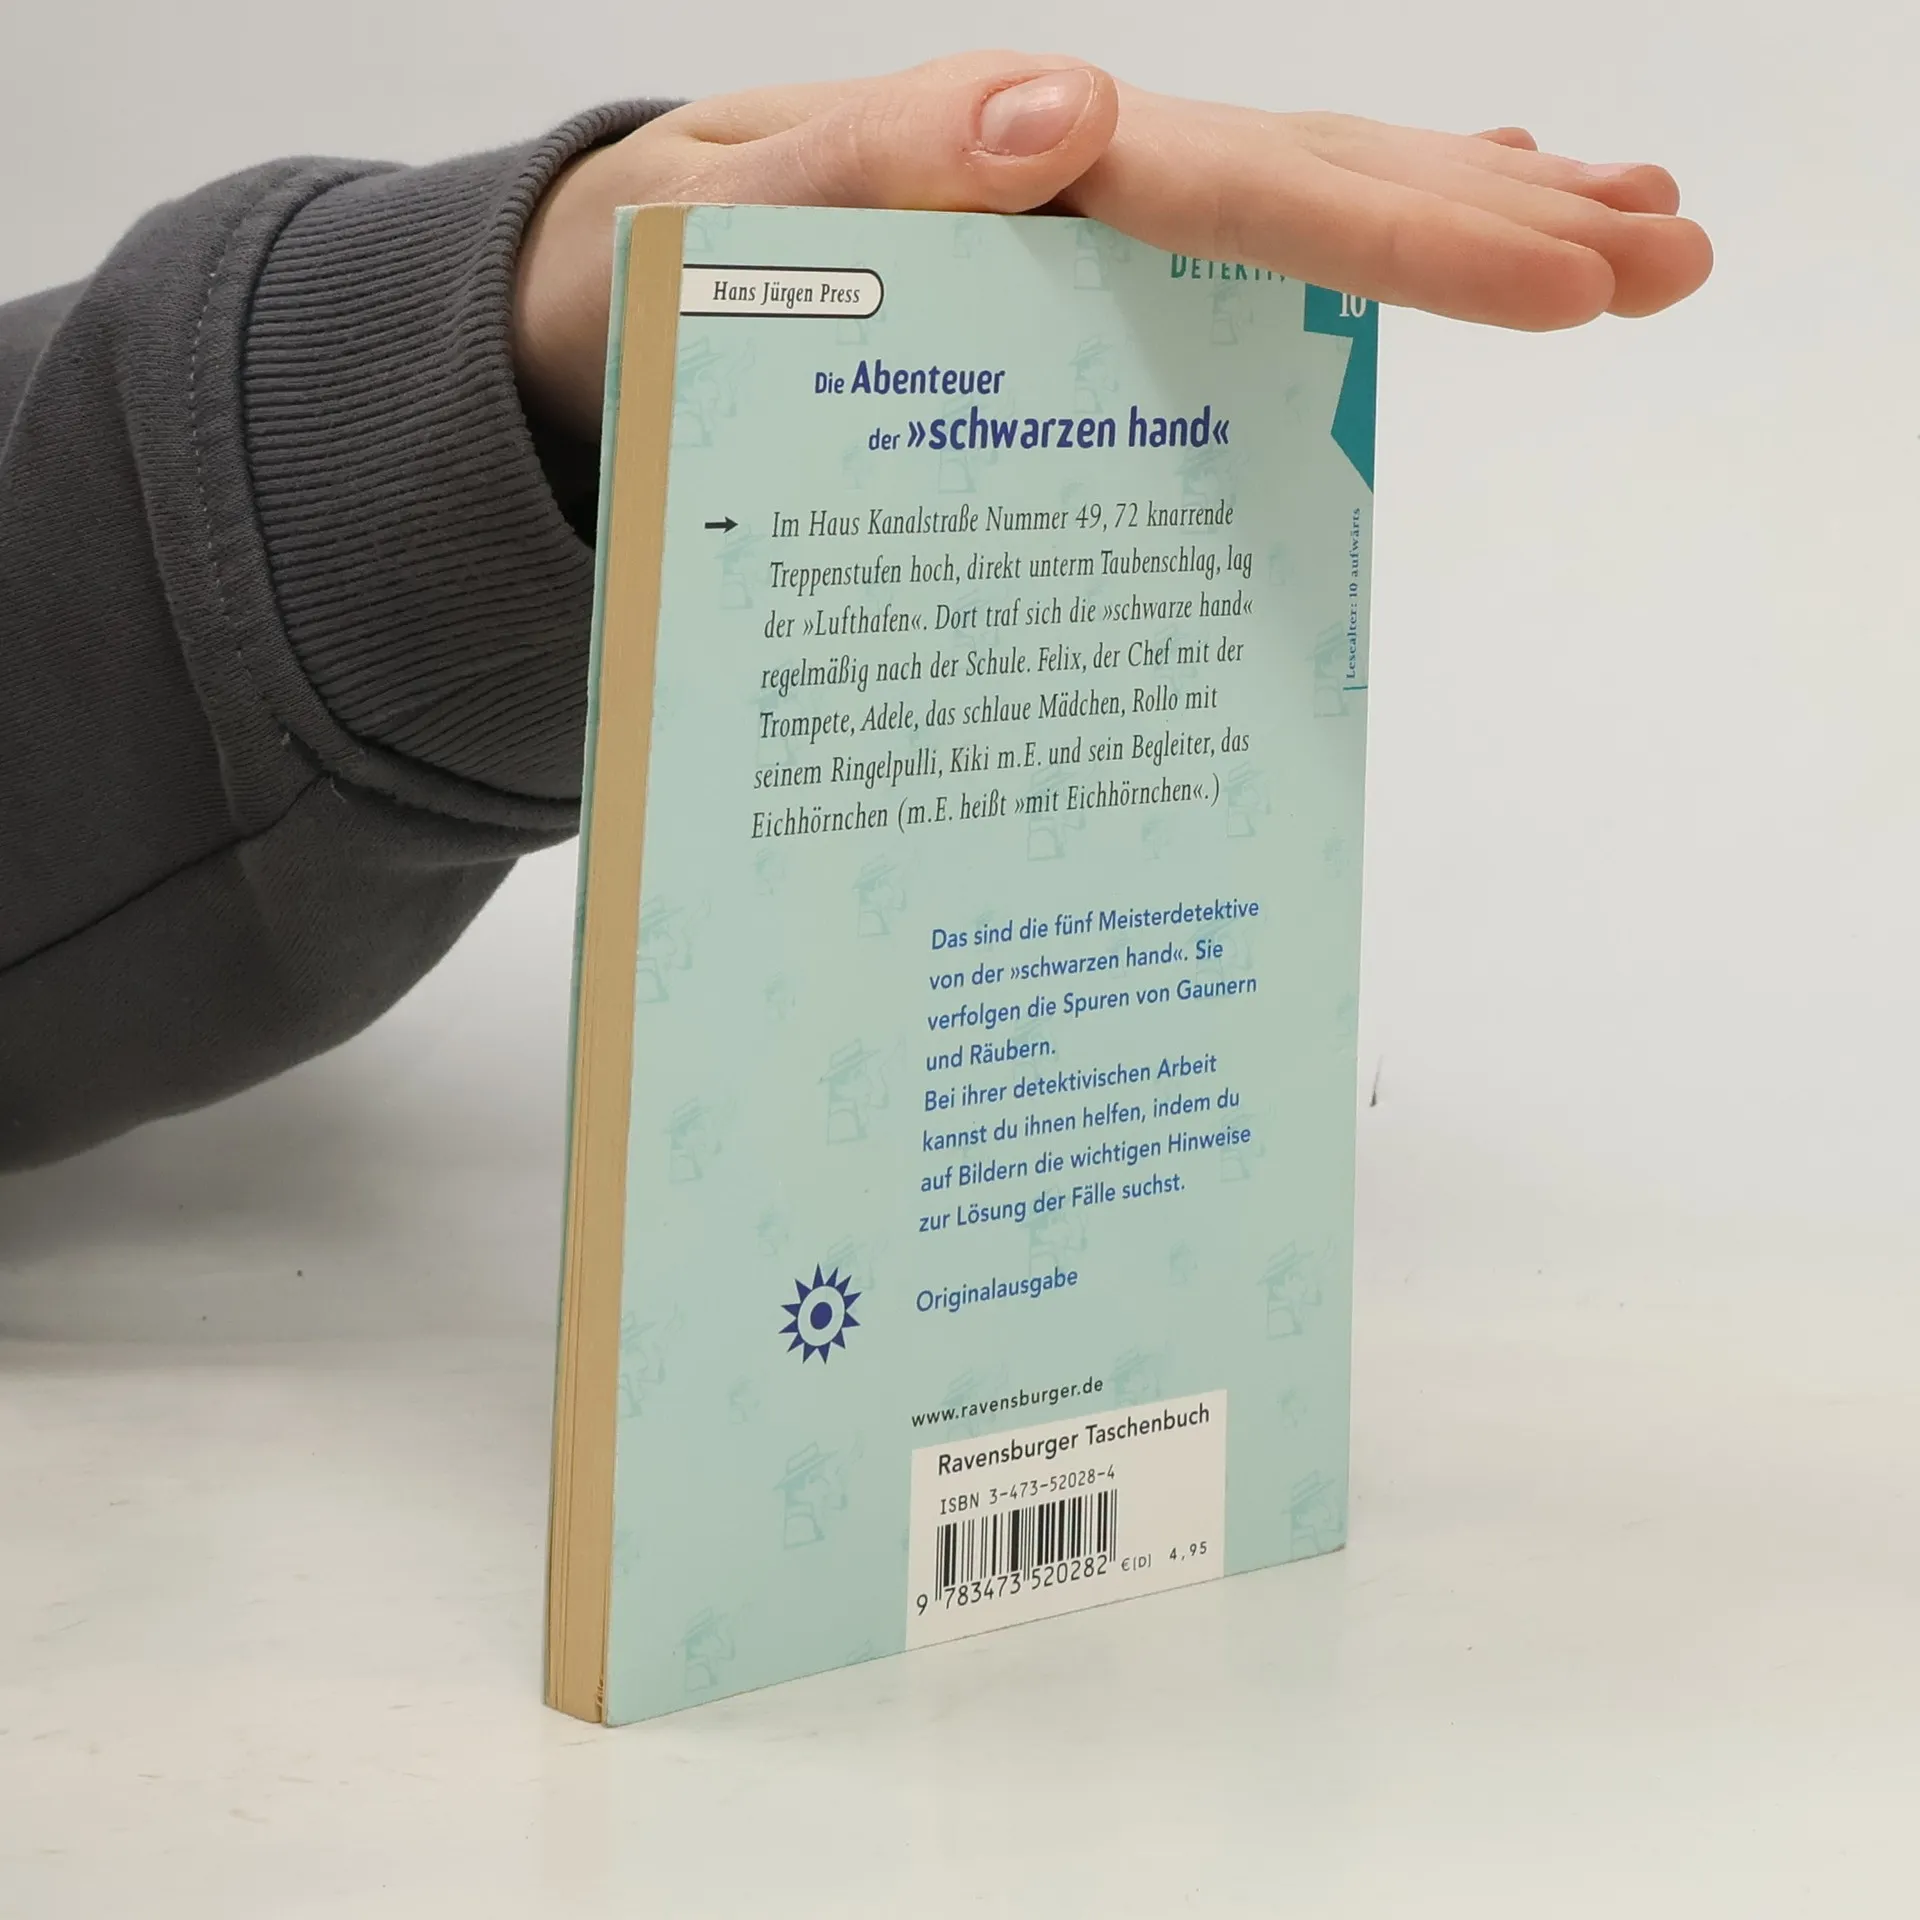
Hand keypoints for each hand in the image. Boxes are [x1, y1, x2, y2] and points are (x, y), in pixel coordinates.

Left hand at [515, 51, 1712, 439]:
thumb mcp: (732, 221)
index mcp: (1018, 166)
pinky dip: (1361, 221)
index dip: (1406, 236)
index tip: (1561, 277)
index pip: (1246, 194)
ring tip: (1632, 226)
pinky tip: (1462, 205)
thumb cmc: (665, 272)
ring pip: (1310, 189)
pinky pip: (1245, 234)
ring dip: (1472, 208)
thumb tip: (1065, 114)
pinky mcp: (1089, 260)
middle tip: (1673, 256)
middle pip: (1316, 177)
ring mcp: (1096, 211)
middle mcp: (1081, 167)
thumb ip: (875, 169)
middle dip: (1495, 223)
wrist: (614, 282)